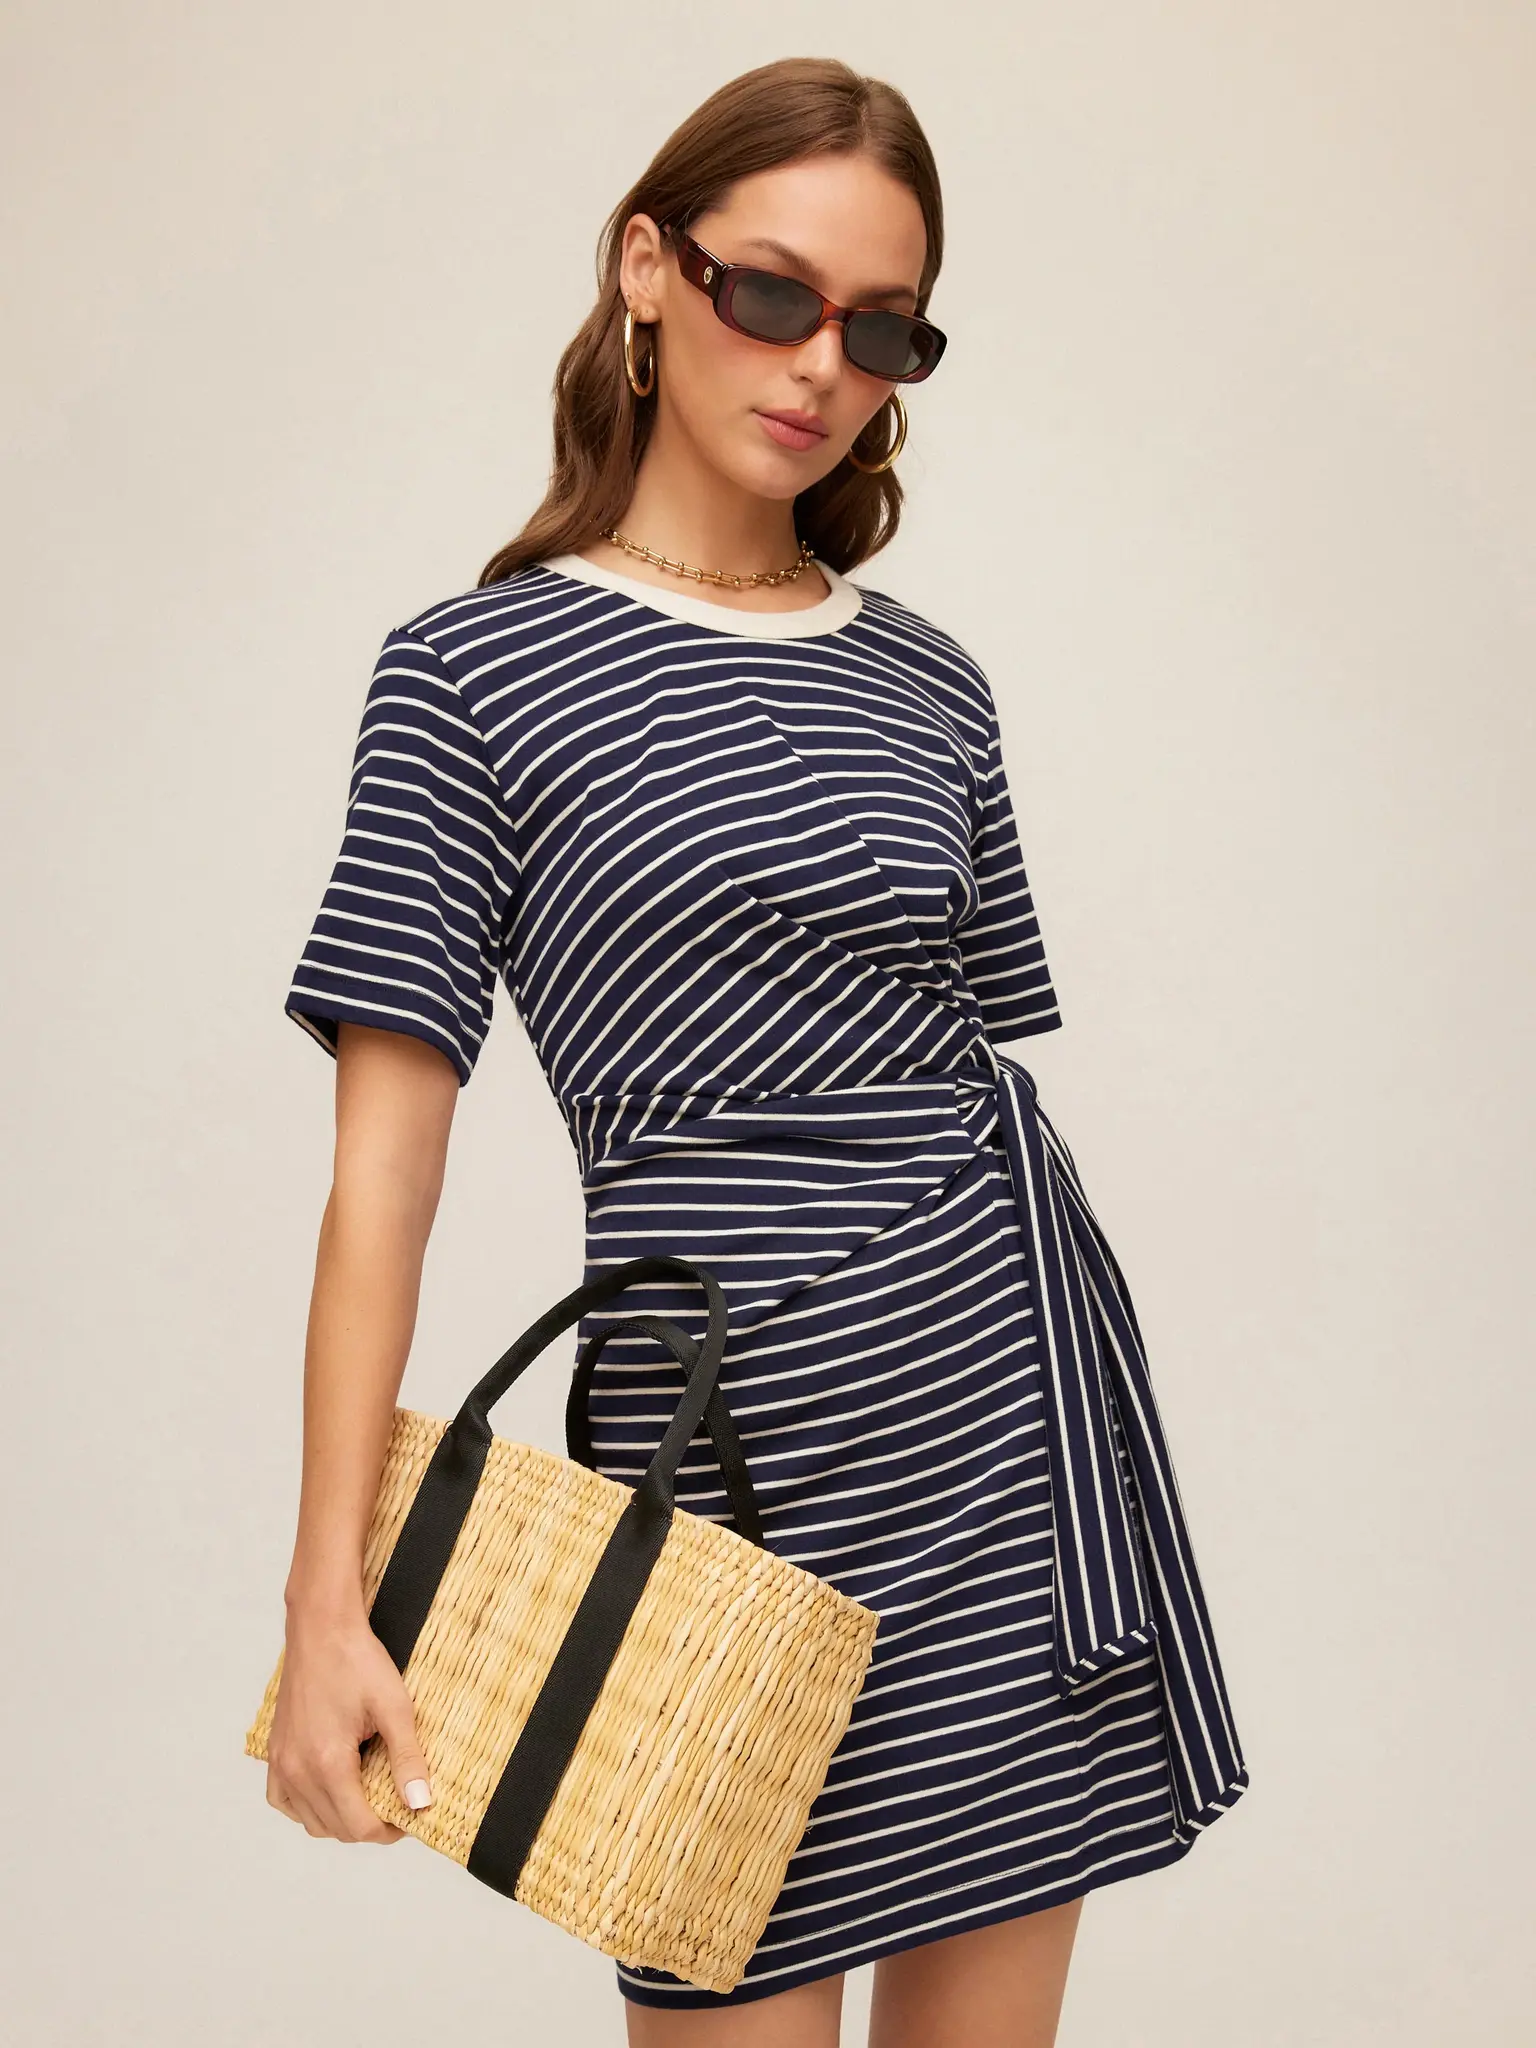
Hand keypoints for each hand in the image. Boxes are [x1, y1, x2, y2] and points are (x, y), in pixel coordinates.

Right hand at [265, 1607, 432, 1842]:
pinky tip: (330, 1791)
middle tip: (396, 1804)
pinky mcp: (274, 1753)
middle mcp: (297, 1771)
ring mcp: (281, 1764)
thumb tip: (421, 1802)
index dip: (391, 1831)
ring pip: (311, 1821)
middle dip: (370, 1826)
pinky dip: (308, 1808)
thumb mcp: (395, 1706)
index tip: (411, 1815)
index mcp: (328, 1763)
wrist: (321, 1628)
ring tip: (369, 1795)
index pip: (360, 1827)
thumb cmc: (357, 1660)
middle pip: (337, 1829)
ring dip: (341, 1819)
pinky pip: (284, 1802)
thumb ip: (408, 1758)